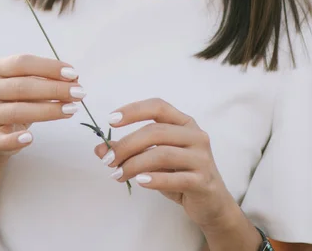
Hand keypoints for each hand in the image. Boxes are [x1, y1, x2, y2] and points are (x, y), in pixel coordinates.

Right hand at [0, 54, 85, 156]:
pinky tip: (30, 138)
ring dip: (48, 111)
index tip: (73, 74)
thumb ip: (50, 79)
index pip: (23, 63)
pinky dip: (15, 140)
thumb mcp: (31, 84)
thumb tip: (74, 79)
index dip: (50, 67)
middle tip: (79, 93)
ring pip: (18, 111)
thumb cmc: (19, 99)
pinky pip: (0, 139)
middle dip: (55, 89)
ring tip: (71, 109)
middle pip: (23, 86)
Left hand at [94, 98, 235, 230]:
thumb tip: (99, 149)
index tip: (111, 120)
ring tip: (117, 174)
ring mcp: (202, 158)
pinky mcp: (203, 181)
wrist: (212, 204)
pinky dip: (155, 179)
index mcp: (184, 123)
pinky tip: (139, 181)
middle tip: (108, 159)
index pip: (158, 107)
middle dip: (127, 144)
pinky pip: (176, 177)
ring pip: (162, 154)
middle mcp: (195, 135)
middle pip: (156, 131)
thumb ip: (130, 151)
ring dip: (134, 164)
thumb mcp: (154, 160)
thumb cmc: (180, 175)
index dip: (134, 110)